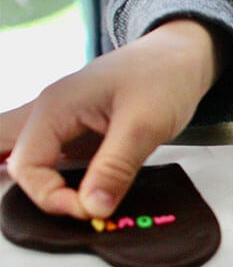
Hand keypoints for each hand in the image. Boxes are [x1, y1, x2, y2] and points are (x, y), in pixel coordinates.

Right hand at [1, 19, 223, 218]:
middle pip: (13, 156)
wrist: (182, 55)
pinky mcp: (77, 129)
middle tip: (69, 210)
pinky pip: (50, 155)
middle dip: (32, 189)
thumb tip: (93, 209)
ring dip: (39, 182)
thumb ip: (115, 168)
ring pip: (27, 154)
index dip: (52, 196)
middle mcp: (48, 112)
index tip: (91, 211)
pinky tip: (70, 191)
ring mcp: (60, 120)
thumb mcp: (145, 125)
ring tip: (64, 205)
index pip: (27, 165)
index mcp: (55, 107)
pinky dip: (53, 175)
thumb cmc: (165, 79)